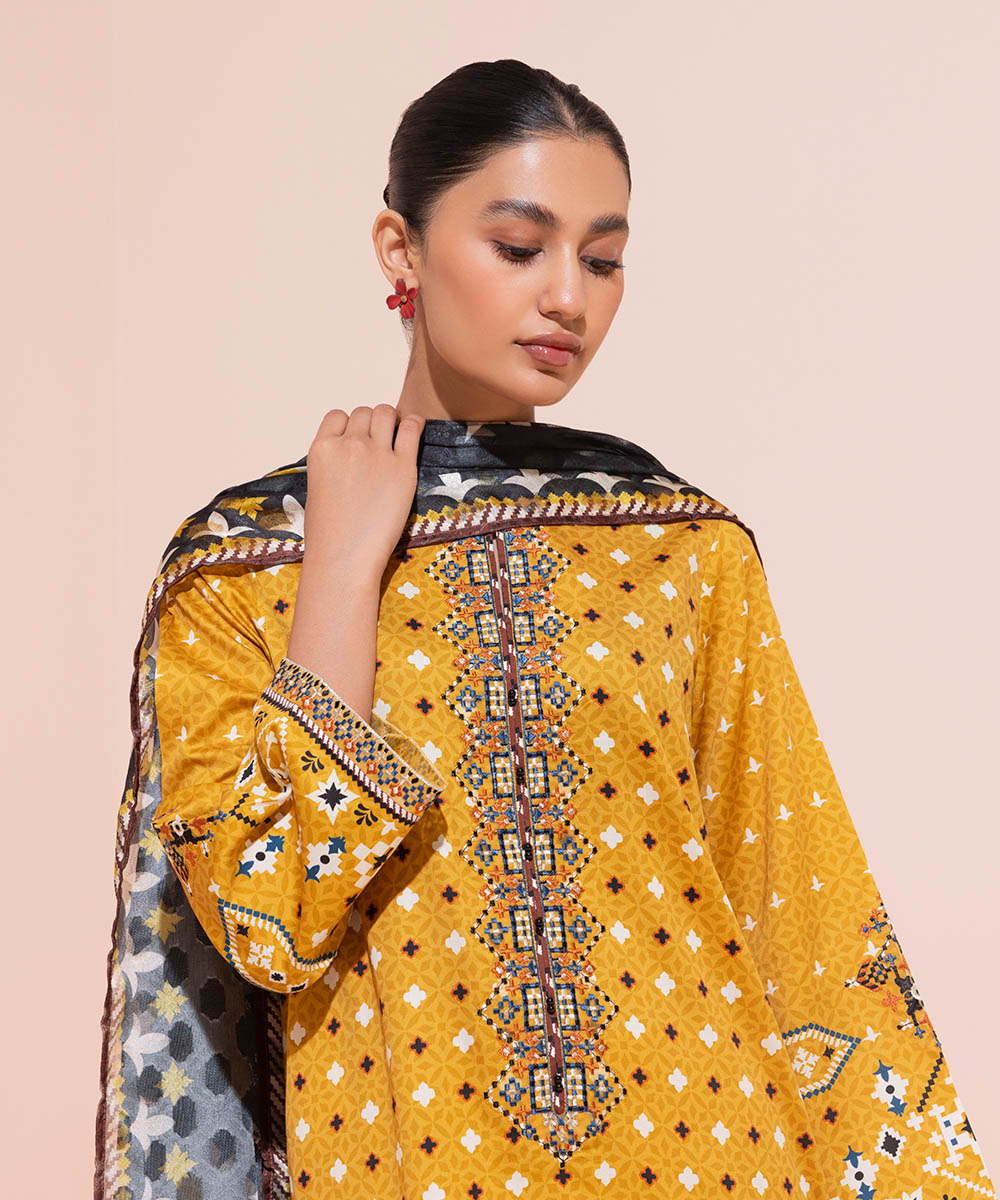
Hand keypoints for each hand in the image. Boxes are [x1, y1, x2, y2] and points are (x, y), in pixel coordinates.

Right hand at [302, 404, 425, 579]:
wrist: (344, 557)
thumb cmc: (328, 533)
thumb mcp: (317, 487)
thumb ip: (332, 462)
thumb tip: (348, 452)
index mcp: (321, 449)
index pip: (337, 416)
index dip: (349, 425)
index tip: (356, 439)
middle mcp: (348, 445)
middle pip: (363, 412)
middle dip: (371, 423)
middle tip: (378, 441)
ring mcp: (376, 454)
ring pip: (386, 413)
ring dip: (391, 420)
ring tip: (396, 435)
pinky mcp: (403, 467)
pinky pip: (411, 429)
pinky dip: (414, 424)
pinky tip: (415, 429)